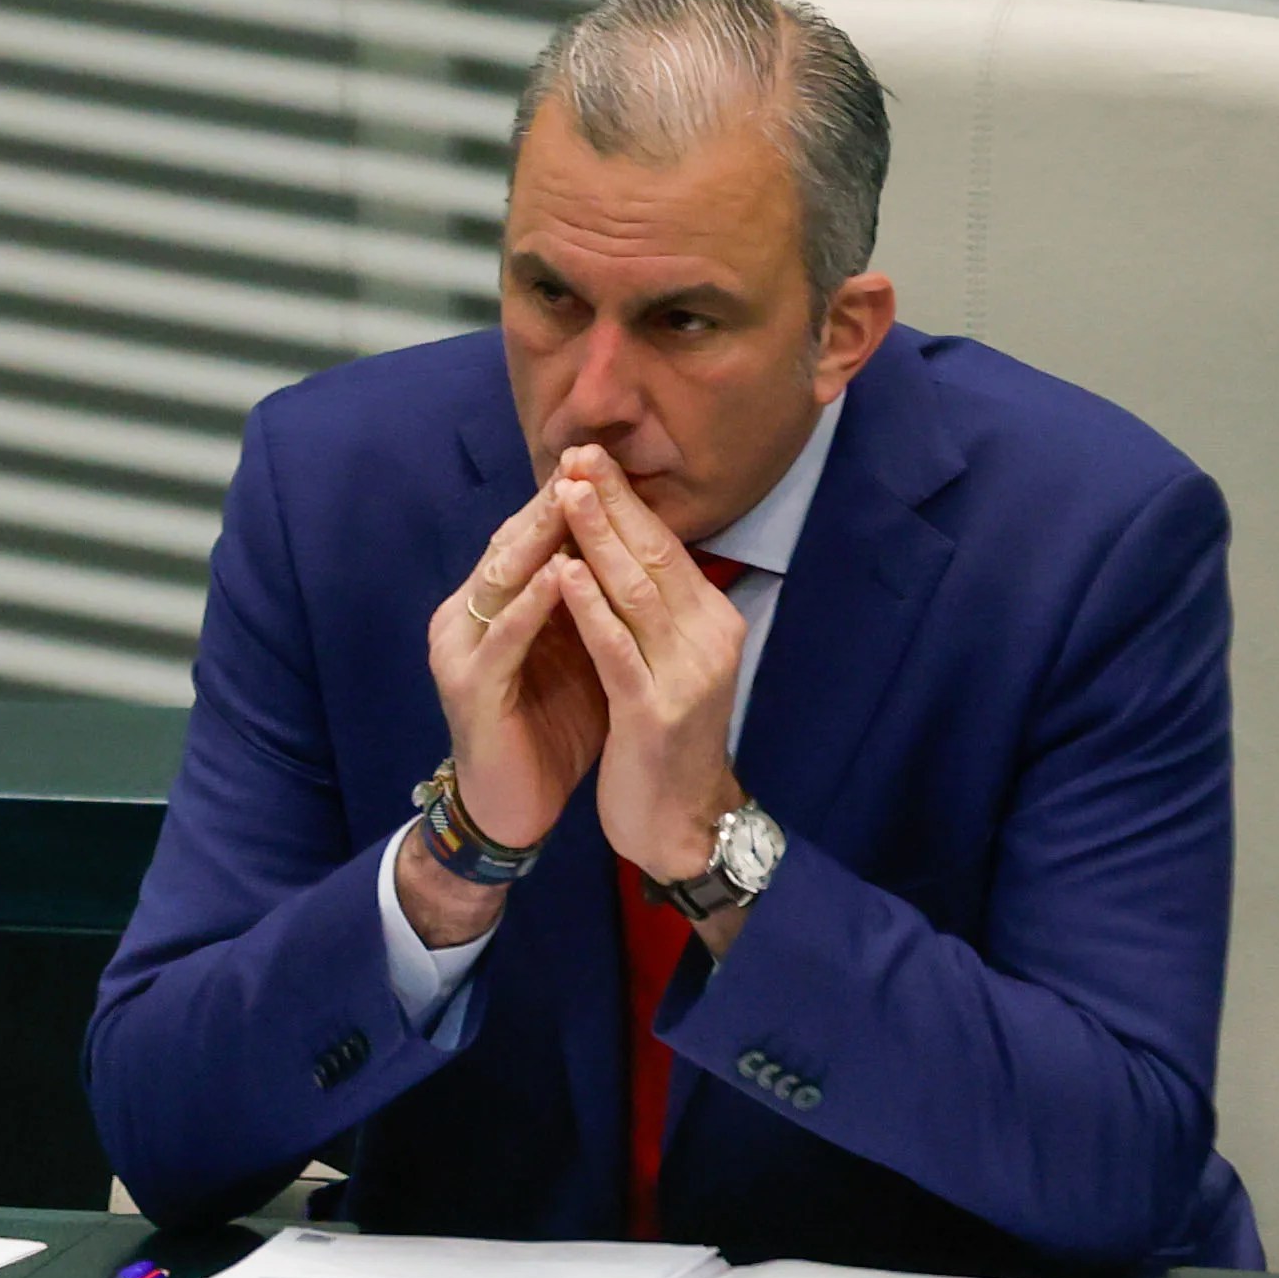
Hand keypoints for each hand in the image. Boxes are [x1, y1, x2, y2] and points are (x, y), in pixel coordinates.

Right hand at [427, 483, 608, 854]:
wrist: (513, 809)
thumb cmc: (550, 730)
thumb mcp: (577, 653)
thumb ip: (588, 603)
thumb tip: (633, 546)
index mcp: (493, 606)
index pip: (529, 538)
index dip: (563, 499)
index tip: (602, 459)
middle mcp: (467, 617)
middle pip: (511, 546)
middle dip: (550, 502)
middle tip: (584, 458)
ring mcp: (462, 651)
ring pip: (502, 580)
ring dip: (539, 538)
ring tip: (573, 497)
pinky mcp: (468, 688)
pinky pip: (504, 638)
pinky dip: (530, 604)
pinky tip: (556, 576)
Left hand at [549, 447, 745, 882]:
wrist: (680, 823)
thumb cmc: (663, 740)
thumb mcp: (666, 663)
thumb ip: (650, 610)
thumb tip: (615, 545)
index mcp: (713, 622)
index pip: (667, 547)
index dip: (626, 500)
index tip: (590, 457)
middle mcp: (710, 639)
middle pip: (656, 555)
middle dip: (613, 502)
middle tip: (577, 454)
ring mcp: (687, 675)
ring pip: (637, 591)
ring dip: (598, 537)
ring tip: (567, 493)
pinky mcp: (655, 711)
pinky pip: (616, 647)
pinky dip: (589, 606)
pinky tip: (565, 572)